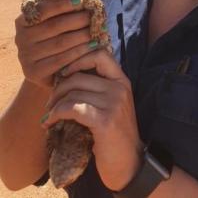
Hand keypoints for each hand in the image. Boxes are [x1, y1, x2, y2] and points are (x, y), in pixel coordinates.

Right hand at [15, 0, 95, 88]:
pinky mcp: (34, 72)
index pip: (43, 9)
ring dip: (82, 35)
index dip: (62, 3)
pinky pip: (61, 59)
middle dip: (77, 19)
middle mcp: (21, 38)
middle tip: (94, 16)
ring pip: (60, 43)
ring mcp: (25, 56)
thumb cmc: (56, 38)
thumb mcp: (55, 21)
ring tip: (98, 30)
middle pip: (54, 26)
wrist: (50, 70)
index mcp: (24, 20)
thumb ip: (64, 9)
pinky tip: (93, 46)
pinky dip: (80, 51)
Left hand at [41, 48, 143, 191]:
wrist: (128, 163)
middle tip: (50, 103)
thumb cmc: (114, 134)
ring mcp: (114, 103)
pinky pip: (72, 108)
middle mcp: (120, 88)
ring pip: (73, 92)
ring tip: (49, 115)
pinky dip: (56, 114)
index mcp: (122, 80)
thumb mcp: (111, 105)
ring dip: (54, 104)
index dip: (78, 58)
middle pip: (79, 76)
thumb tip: (67, 74)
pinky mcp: (104, 120)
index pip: (100, 54)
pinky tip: (50, 122)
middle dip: (58, 88)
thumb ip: (97, 88)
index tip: (64, 73)